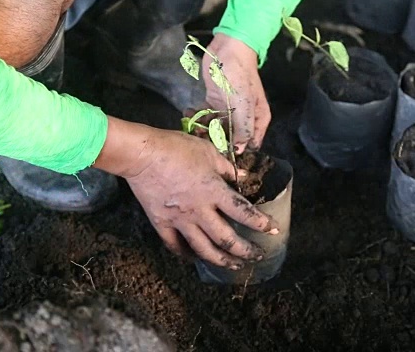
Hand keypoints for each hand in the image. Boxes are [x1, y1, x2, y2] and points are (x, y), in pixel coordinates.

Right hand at [94, 117, 278, 267]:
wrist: (141, 154)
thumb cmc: (177, 148)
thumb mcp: (208, 152)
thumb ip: (228, 168)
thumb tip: (245, 178)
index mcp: (214, 192)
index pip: (244, 213)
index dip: (261, 223)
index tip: (273, 231)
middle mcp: (200, 211)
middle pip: (226, 239)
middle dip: (245, 251)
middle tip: (257, 256)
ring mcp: (180, 221)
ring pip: (203, 249)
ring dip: (221, 260)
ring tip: (233, 265)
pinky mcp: (161, 223)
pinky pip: (176, 246)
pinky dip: (186, 254)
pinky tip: (195, 258)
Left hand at [202, 33, 270, 153]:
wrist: (228, 50)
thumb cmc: (239, 78)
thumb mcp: (243, 107)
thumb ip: (243, 131)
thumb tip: (238, 151)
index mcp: (257, 120)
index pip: (249, 145)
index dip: (237, 153)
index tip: (221, 157)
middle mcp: (244, 119)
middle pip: (231, 139)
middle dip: (216, 142)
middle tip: (201, 141)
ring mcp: (229, 110)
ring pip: (216, 128)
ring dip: (204, 130)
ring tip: (192, 128)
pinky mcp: (215, 102)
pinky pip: (206, 116)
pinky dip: (197, 118)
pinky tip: (188, 115)